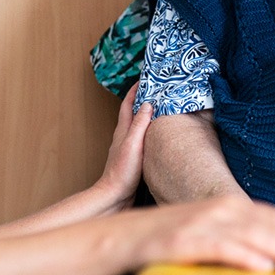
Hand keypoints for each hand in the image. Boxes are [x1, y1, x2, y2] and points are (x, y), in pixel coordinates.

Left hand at [93, 82, 154, 209]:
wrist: (114, 196)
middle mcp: (124, 137)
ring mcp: (128, 148)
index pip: (128, 104)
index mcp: (123, 131)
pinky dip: (150, 131)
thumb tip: (148, 103)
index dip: (135, 90)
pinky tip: (158, 135)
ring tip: (161, 108)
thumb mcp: (133, 145)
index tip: (145, 78)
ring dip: (147, 115)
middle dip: (142, 99)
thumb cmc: (122, 172)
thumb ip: (139, 125)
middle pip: (132, 112)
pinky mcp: (133, 158)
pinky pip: (143, 138)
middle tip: (156, 89)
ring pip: (138, 125)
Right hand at [137, 196, 274, 272]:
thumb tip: (269, 253)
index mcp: (226, 205)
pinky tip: (263, 269)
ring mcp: (201, 225)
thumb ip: (236, 236)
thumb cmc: (167, 239)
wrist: (122, 237)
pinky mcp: (185, 241)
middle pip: (268, 226)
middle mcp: (218, 210)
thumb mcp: (206, 231)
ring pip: (251, 237)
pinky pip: (220, 249)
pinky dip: (244, 258)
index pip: (272, 216)